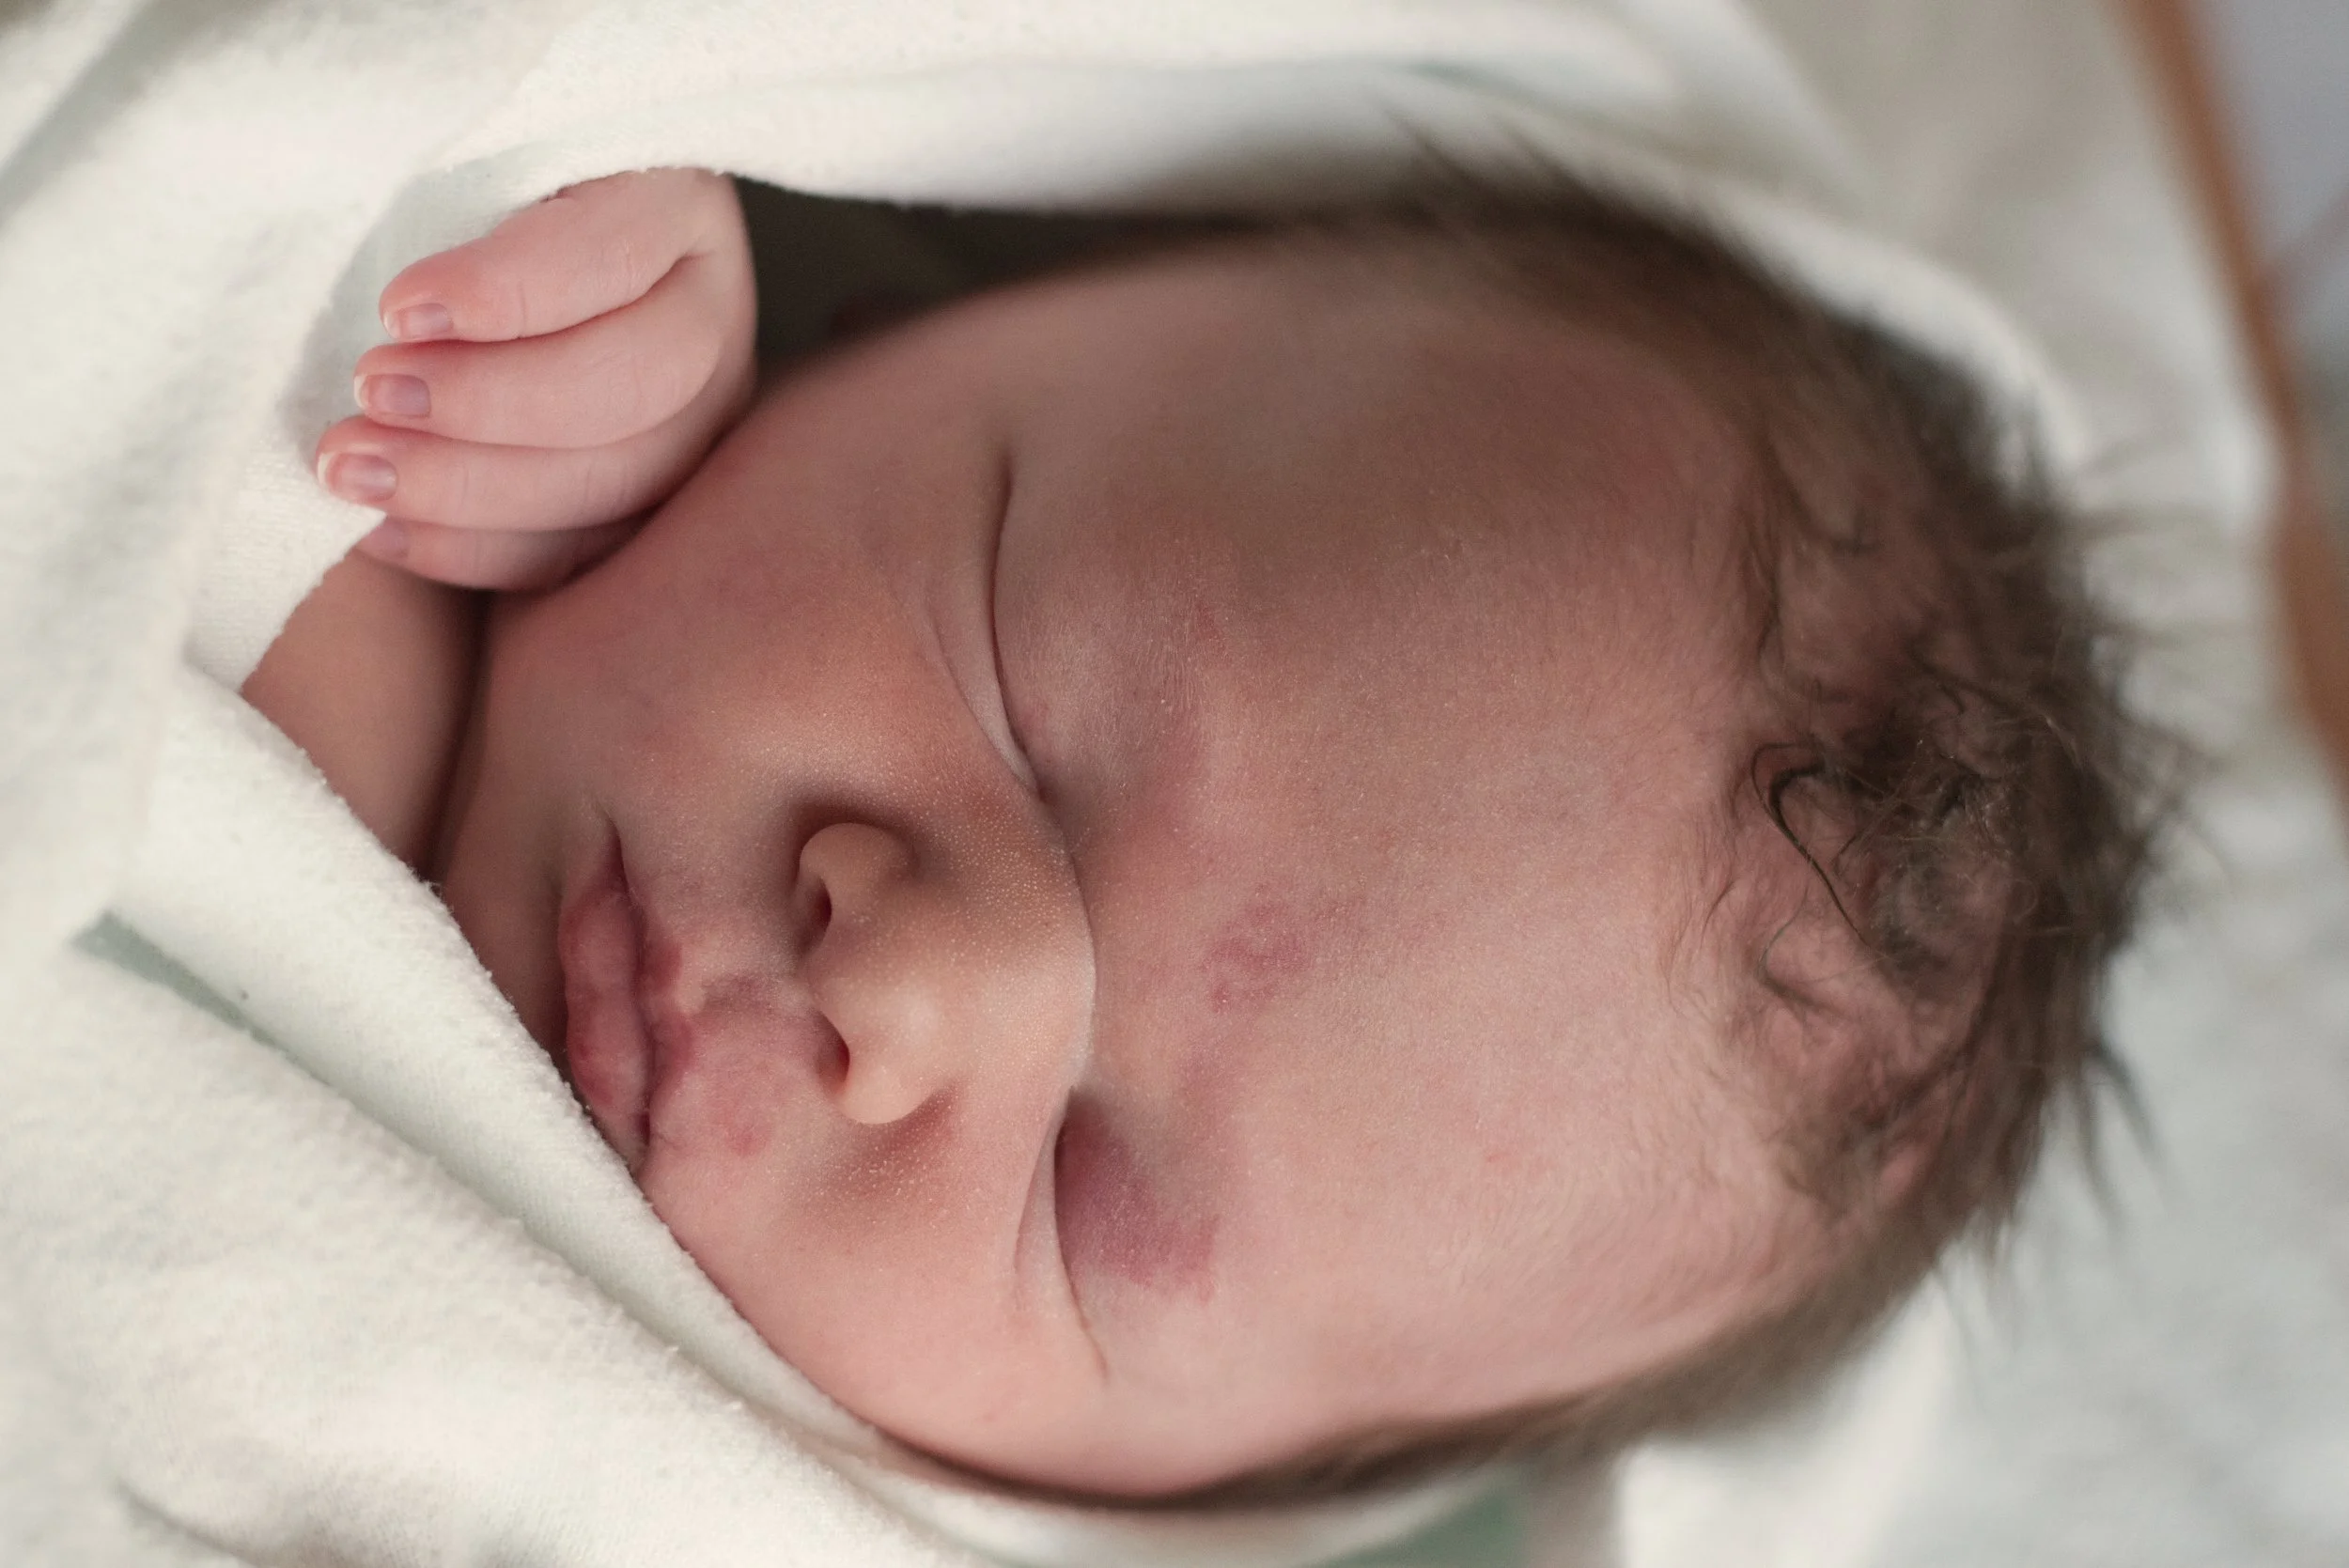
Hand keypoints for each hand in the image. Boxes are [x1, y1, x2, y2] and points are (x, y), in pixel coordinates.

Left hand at [313, 168, 756, 588]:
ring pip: (617, 483)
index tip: (394, 309)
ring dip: (470, 489)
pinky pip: (580, 554)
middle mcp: (713, 319)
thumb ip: (441, 186)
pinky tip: (382, 533)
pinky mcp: (652, 503)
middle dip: (491, 402)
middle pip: (638, 383)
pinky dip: (475, 553)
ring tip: (350, 471)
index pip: (617, 254)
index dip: (510, 291)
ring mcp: (698, 423)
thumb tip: (395, 290)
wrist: (469, 281)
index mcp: (676, 208)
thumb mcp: (458, 157)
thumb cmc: (443, 191)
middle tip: (368, 393)